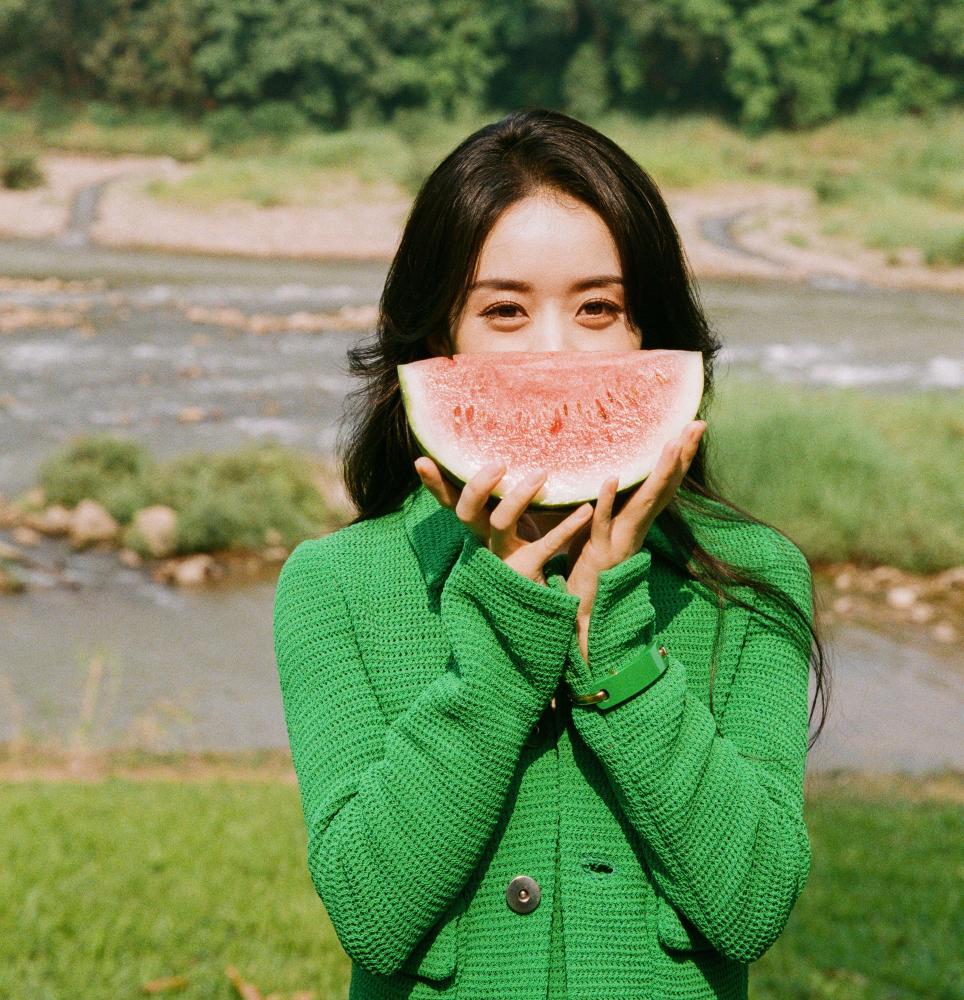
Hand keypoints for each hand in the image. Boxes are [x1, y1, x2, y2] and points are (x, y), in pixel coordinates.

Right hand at [414, 457, 593, 585]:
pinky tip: (585, 509)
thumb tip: (507, 456)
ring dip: (519, 497)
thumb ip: (504, 499)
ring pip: (501, 523)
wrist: (537, 603)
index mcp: (477, 528)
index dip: (434, 484)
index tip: (421, 461)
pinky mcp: (530, 568)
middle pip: (467, 513)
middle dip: (478, 487)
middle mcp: (483, 541)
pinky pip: (547, 544)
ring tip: (541, 475)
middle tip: (498, 464)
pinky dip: (568, 525)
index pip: (449, 502)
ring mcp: (504, 556)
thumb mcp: (509, 524)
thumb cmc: (524, 551)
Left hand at [567, 420, 706, 627]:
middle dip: (681, 455)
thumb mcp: (608, 522)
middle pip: (664, 485)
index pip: (667, 480)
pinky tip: (612, 478)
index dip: (682, 455)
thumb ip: (618, 499)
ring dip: (658, 473)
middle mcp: (637, 523)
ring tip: (671, 444)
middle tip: (697, 425)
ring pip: (644, 501)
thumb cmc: (593, 557)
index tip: (694, 426)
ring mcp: (621, 535)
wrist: (583, 599)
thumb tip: (622, 468)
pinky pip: (604, 521)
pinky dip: (608, 500)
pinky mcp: (599, 547)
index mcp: (640, 515)